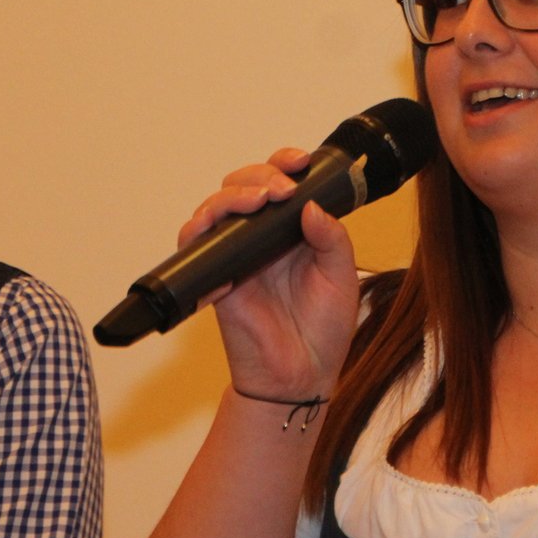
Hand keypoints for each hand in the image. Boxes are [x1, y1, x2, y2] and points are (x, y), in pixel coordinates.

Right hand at [179, 147, 359, 402]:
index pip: (280, 181)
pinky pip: (194, 247)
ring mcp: (235, 256)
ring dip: (232, 196)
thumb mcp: (342, 275)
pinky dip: (200, 232)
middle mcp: (260, 237)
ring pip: (215, 208)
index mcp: (293, 229)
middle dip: (259, 176)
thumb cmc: (324, 328)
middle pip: (243, 185)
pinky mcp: (215, 279)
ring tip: (259, 201)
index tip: (301, 161)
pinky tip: (220, 230)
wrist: (304, 375)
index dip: (284, 163)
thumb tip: (310, 204)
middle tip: (281, 188)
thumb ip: (332, 238)